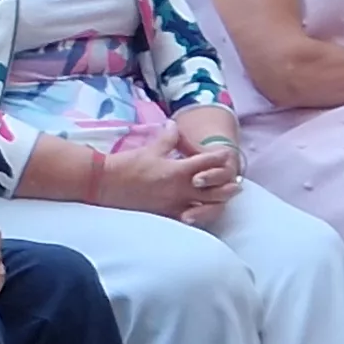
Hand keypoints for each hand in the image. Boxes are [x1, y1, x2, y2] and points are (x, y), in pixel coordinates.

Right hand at [98, 128, 237, 223]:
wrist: (106, 185)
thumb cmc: (128, 165)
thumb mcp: (150, 149)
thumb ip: (167, 138)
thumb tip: (174, 125)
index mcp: (178, 170)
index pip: (207, 163)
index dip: (219, 158)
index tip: (227, 155)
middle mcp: (181, 189)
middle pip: (215, 189)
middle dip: (227, 184)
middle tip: (237, 181)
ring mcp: (175, 205)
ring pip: (207, 207)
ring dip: (220, 202)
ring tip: (227, 198)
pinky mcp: (167, 216)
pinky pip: (191, 219)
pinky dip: (202, 216)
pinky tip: (206, 214)